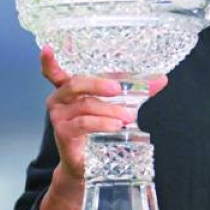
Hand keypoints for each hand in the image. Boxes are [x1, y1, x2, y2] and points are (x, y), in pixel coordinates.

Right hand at [41, 46, 167, 180]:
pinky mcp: (63, 133)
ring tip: (128, 117)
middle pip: (75, 84)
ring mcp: (59, 117)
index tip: (48, 48)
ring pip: (85, 105)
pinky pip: (83, 123)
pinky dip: (102, 123)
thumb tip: (162, 79)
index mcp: (68, 89)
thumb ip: (137, 90)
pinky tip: (116, 126)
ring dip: (110, 110)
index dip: (49, 61)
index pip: (54, 72)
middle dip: (98, 84)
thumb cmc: (98, 127)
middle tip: (118, 89)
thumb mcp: (117, 104)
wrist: (87, 161)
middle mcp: (59, 100)